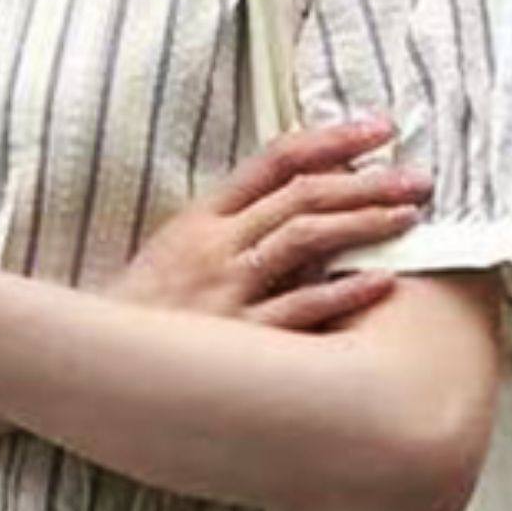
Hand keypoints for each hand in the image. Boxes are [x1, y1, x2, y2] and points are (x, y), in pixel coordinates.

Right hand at [105, 116, 432, 327]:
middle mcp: (216, 248)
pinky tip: (381, 282)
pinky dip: (342, 294)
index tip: (380, 132)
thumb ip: (232, 231)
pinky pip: (297, 312)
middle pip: (301, 193)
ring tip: (409, 218)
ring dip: (363, 223)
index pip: (276, 160)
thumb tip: (305, 212)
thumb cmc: (144, 325)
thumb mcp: (177, 258)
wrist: (94, 378)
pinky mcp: (233, 344)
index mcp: (202, 220)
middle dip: (366, 182)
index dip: (333, 140)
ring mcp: (225, 293)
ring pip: (304, 238)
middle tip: (417, 180)